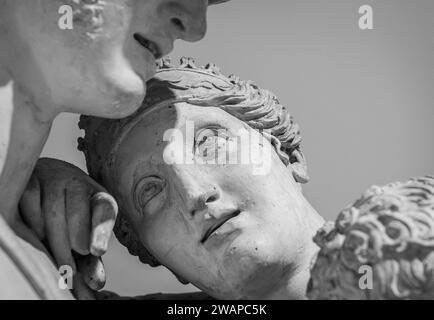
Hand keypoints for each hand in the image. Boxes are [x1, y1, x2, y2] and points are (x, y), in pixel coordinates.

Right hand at [19, 158, 117, 298]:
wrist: (55, 179)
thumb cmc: (75, 215)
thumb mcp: (88, 233)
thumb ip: (90, 257)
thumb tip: (95, 284)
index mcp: (101, 198)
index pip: (105, 210)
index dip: (100, 231)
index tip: (97, 252)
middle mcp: (79, 183)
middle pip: (76, 213)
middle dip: (73, 241)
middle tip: (71, 268)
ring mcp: (55, 178)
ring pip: (52, 210)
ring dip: (53, 237)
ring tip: (56, 256)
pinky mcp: (32, 179)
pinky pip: (30, 201)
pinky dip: (33, 222)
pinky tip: (38, 234)